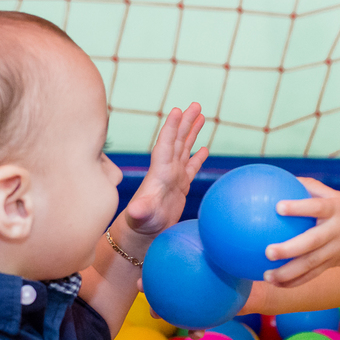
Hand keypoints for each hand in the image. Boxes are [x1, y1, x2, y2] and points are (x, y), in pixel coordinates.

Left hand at [124, 104, 208, 236]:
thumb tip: (135, 210)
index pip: (166, 145)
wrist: (142, 235)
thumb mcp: (141, 217)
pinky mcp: (180, 187)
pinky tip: (204, 148)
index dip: (171, 128)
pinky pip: (191, 167)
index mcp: (160, 173)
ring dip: (192, 132)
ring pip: (184, 149)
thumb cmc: (141, 226)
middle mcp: (166, 170)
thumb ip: (140, 211)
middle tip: (196, 104)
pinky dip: (197, 156)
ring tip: (201, 116)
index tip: (177, 110)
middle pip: (177, 140)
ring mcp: (174, 178)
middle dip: (186, 122)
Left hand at [263, 178, 339, 286]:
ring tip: (266, 275)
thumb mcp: (335, 195)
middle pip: (312, 242)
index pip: (317, 207)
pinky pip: (312, 275)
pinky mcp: (333, 264)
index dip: (299, 207)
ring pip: (311, 264)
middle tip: (268, 251)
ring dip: (288, 272)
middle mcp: (336, 231)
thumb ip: (311, 187)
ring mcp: (335, 250)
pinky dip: (294, 282)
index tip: (278, 207)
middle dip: (290, 249)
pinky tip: (276, 283)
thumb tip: (279, 177)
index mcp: (336, 210)